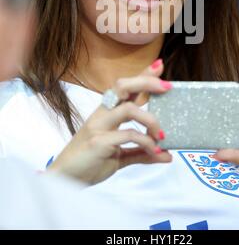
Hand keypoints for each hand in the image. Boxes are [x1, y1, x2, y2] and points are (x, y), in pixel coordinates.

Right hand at [47, 60, 171, 184]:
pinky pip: (128, 135)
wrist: (65, 179)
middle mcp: (102, 114)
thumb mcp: (121, 156)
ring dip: (151, 120)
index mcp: (107, 112)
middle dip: (146, 81)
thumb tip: (167, 155)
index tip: (159, 65)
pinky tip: (155, 151)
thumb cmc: (91, 161)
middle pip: (123, 86)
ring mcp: (99, 126)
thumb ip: (142, 152)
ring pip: (128, 109)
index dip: (142, 75)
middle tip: (166, 87)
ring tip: (162, 136)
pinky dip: (146, 142)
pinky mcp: (98, 142)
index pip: (125, 87)